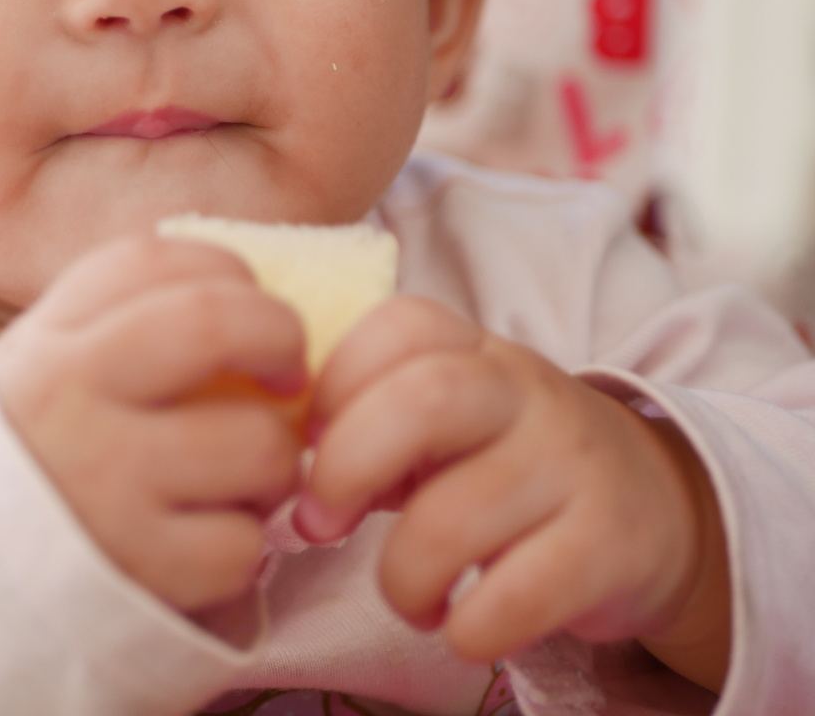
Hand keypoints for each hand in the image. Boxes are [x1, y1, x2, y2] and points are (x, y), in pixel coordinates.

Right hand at [0, 238, 307, 613]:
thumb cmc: (29, 472)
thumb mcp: (42, 380)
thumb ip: (120, 331)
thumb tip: (246, 302)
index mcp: (48, 347)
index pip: (152, 262)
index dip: (229, 272)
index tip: (252, 308)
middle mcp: (68, 400)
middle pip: (213, 322)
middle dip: (281, 336)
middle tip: (291, 375)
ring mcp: (104, 485)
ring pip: (258, 443)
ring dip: (274, 464)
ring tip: (239, 483)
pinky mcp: (139, 570)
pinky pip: (242, 544)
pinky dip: (241, 549)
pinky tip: (201, 547)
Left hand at [293, 296, 729, 689]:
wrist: (655, 508)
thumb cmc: (509, 466)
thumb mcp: (445, 428)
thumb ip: (368, 436)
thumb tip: (301, 498)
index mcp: (474, 353)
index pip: (399, 326)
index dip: (334, 383)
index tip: (310, 443)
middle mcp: (526, 394)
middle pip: (425, 400)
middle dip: (344, 468)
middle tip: (319, 524)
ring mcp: (572, 466)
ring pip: (455, 518)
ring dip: (401, 579)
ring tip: (410, 598)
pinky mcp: (607, 547)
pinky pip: (516, 596)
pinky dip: (467, 628)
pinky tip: (461, 628)